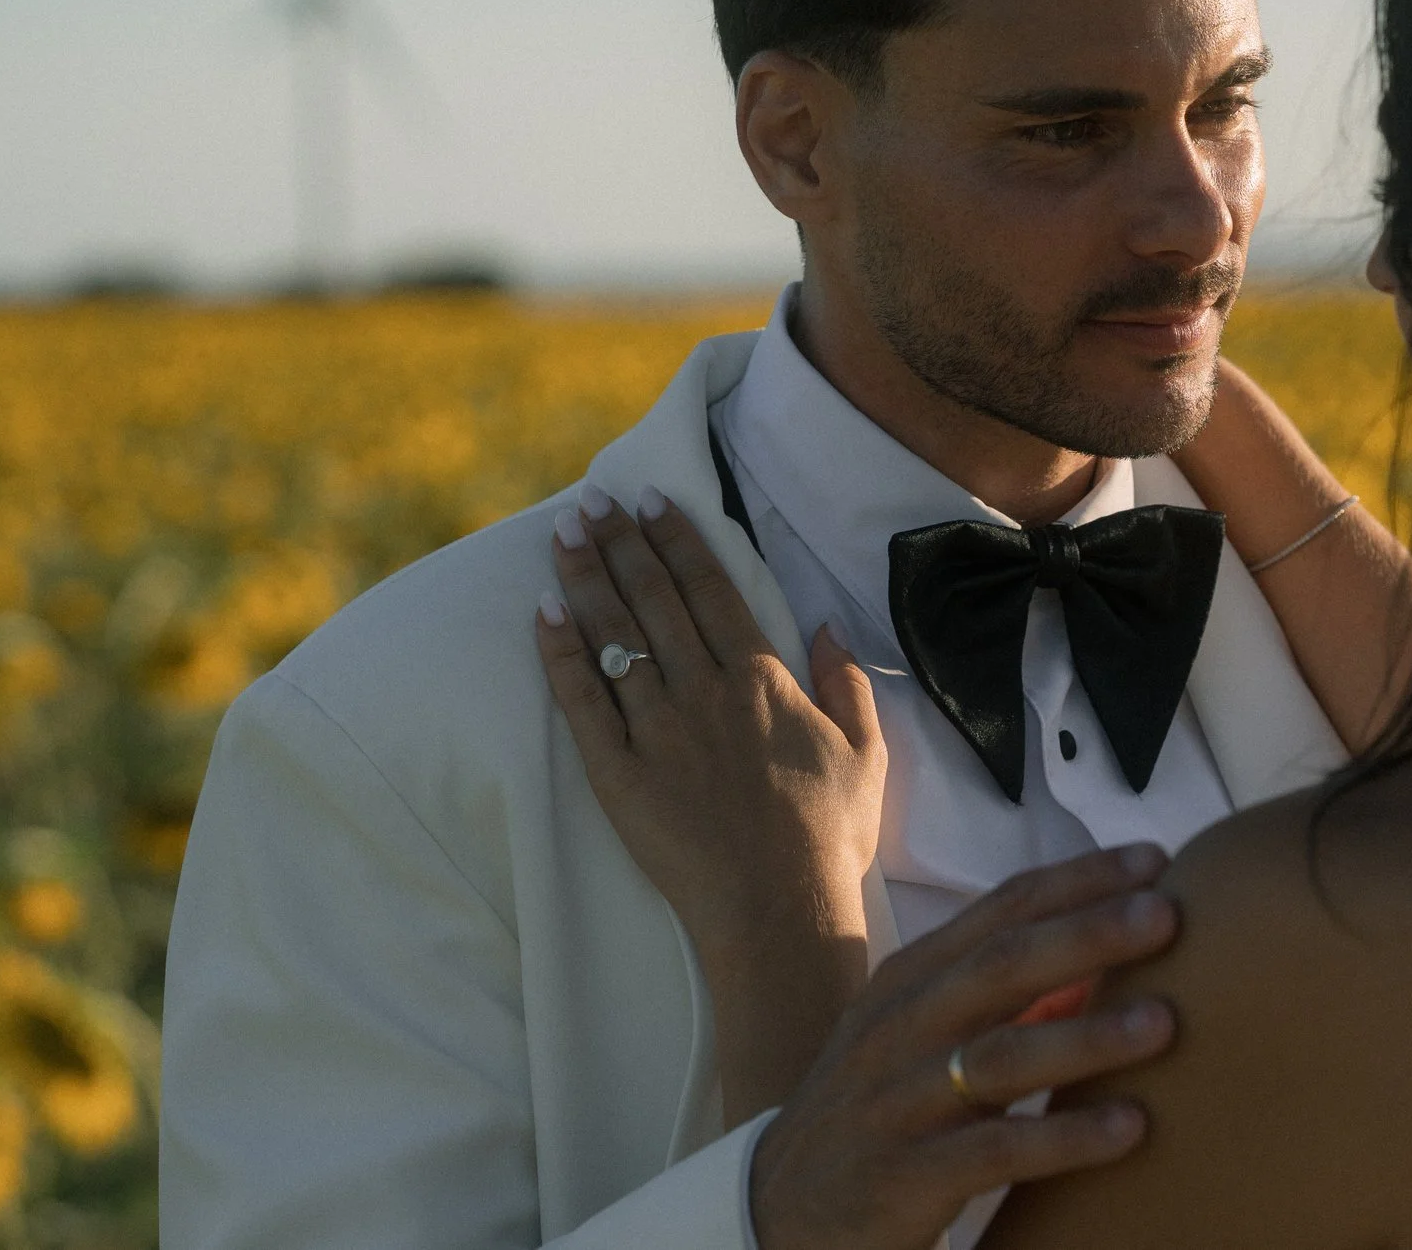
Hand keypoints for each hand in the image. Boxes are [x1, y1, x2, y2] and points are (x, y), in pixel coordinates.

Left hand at [536, 483, 885, 1118]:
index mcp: (764, 680)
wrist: (779, 911)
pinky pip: (583, 702)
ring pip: (615, 637)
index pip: (711, 590)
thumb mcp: (867, 755)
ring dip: (586, 580)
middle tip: (593, 501)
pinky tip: (544, 615)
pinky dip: (561, 655)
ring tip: (563, 536)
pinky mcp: (619, 774)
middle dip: (622, 543)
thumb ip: (848, 685)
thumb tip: (827, 627)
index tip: (652, 500)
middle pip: (655, 600)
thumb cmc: (830, 838)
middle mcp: (706, 691)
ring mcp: (658, 730)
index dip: (679, 541)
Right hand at [749, 844, 1181, 1249]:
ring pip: (999, 1055)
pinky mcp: (904, 1175)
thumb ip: (1005, 1001)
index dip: (1076, 879)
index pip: (999, 910)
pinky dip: (1064, 1137)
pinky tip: (1129, 1127)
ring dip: (1087, 1036)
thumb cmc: (877, 1111)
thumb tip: (1103, 965)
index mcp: (910, 980)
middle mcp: (900, 1028)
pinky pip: (993, 1151)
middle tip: (1168, 914)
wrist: (779, 1215)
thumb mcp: (923, 1039)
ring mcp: (898, 1100)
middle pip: (1000, 965)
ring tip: (1165, 1021)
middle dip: (1087, 934)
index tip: (1153, 859)